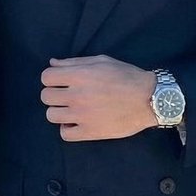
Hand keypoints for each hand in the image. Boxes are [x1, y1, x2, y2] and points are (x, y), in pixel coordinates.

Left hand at [40, 55, 155, 141]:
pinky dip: (67, 128)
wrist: (149, 99)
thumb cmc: (127, 76)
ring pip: (51, 115)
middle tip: (67, 95)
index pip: (46, 77)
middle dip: (54, 94)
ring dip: (59, 111)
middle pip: (46, 97)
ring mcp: (83, 115)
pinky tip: (77, 122)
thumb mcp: (102, 61)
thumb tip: (53, 63)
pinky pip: (64, 134)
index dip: (52, 79)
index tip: (61, 82)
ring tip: (72, 109)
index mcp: (80, 75)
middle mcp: (78, 95)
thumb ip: (74, 62)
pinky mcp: (90, 132)